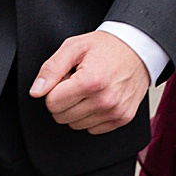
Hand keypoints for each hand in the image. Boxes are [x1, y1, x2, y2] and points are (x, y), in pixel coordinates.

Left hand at [30, 30, 151, 133]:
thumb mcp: (74, 47)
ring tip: (89, 89)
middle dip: (64, 100)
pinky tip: (99, 97)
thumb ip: (51, 68)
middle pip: (62, 117)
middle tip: (77, 82)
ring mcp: (115, 112)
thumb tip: (37, 91)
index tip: (66, 78)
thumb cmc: (107, 47)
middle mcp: (105, 100)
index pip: (52, 103)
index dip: (54, 89)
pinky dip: (91, 115)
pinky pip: (92, 129)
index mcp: (91, 81)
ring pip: (75, 125)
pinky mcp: (122, 118)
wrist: (139, 49)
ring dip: (77, 109)